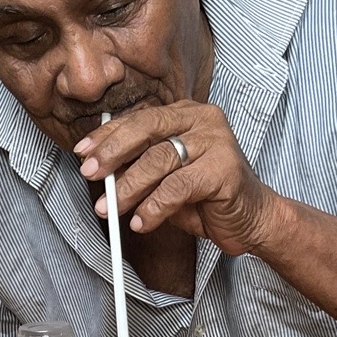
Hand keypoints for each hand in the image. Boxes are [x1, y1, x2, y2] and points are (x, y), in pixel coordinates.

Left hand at [75, 102, 276, 256]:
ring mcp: (217, 141)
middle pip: (147, 129)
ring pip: (159, 160)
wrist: (253, 220)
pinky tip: (142, 222)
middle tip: (91, 174)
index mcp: (186, 114)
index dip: (108, 135)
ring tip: (112, 208)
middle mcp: (203, 120)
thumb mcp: (166, 178)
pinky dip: (154, 207)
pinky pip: (177, 187)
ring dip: (129, 187)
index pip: (140, 119)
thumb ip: (139, 167)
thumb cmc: (208, 198)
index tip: (83, 153)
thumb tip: (99, 168)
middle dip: (113, 153)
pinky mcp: (225, 169)